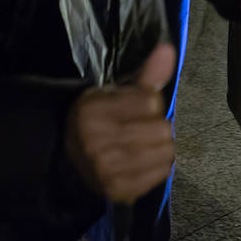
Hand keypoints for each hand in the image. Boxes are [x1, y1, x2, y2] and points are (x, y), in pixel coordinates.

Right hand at [64, 44, 175, 204]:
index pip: (150, 101)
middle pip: (162, 129)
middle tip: (140, 127)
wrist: (73, 158)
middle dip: (157, 125)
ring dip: (161, 146)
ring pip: (166, 151)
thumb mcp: (118, 90)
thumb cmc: (102, 118)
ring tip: (143, 143)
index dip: (150, 101)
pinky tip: (143, 159)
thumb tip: (168, 50)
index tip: (136, 106)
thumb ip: (147, 73)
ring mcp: (106, 170)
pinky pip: (162, 172)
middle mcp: (95, 142)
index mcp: (92, 111)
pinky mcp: (118, 191)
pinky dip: (159, 165)